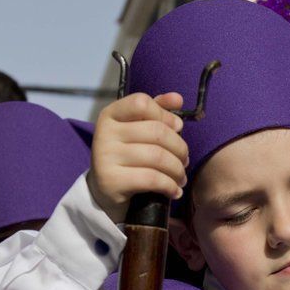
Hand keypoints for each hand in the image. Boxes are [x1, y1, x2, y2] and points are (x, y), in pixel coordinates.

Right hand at [87, 92, 187, 223]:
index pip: (142, 103)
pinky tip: (174, 191)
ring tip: (181, 177)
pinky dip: (169, 186)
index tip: (177, 128)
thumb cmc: (128, 156)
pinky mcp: (111, 181)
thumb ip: (157, 110)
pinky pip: (152, 179)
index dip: (165, 115)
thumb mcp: (138, 129)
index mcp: (111, 114)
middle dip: (179, 148)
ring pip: (157, 156)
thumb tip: (178, 99)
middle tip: (185, 161)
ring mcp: (105, 157)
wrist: (105, 191)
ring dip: (177, 170)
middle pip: (156, 132)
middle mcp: (104, 132)